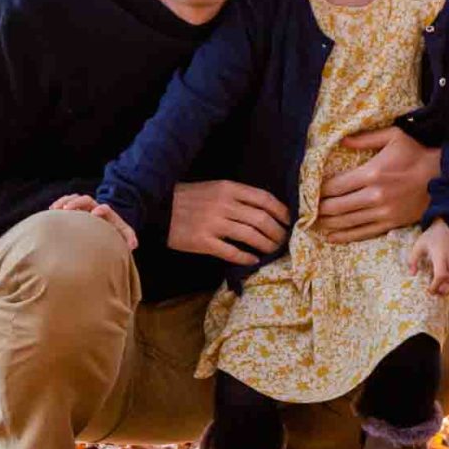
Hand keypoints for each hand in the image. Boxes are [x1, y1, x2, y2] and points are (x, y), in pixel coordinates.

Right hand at [50, 193, 137, 251]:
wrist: (107, 226)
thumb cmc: (114, 233)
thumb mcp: (123, 235)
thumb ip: (129, 238)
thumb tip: (133, 244)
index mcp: (107, 214)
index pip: (104, 208)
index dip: (100, 210)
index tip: (93, 214)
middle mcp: (94, 208)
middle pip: (87, 200)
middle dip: (77, 202)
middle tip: (68, 209)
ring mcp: (84, 207)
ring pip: (75, 198)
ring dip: (65, 201)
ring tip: (55, 208)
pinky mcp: (74, 210)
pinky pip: (66, 201)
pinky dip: (59, 203)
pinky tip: (51, 210)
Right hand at [167, 179, 290, 264]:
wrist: (159, 209)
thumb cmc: (190, 198)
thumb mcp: (214, 188)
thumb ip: (237, 196)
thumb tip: (266, 209)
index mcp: (228, 188)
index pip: (263, 198)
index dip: (281, 211)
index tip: (289, 220)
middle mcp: (223, 204)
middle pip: (261, 219)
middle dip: (277, 232)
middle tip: (284, 240)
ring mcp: (213, 223)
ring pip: (250, 236)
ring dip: (266, 245)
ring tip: (273, 251)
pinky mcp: (203, 242)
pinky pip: (231, 252)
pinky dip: (246, 257)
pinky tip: (253, 260)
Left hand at [316, 126, 438, 243]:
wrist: (442, 177)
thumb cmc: (416, 154)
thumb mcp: (393, 137)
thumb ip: (366, 139)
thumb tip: (341, 140)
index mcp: (372, 173)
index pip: (336, 186)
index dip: (319, 190)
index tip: (310, 191)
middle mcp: (375, 195)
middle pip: (336, 207)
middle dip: (319, 209)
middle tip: (307, 210)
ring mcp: (383, 212)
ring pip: (346, 222)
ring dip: (327, 223)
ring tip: (314, 223)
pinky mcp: (390, 223)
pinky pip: (362, 233)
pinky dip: (344, 236)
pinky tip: (331, 237)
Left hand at [408, 219, 448, 295]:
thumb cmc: (433, 236)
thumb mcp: (420, 244)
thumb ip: (414, 259)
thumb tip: (412, 274)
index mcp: (441, 255)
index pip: (442, 275)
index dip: (436, 286)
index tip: (429, 290)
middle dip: (448, 291)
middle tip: (438, 293)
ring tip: (442, 289)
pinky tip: (447, 283)